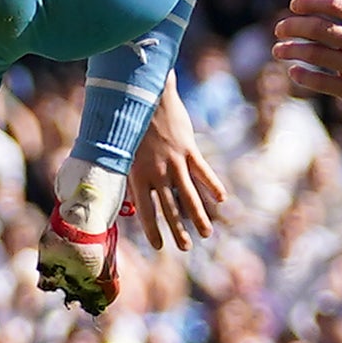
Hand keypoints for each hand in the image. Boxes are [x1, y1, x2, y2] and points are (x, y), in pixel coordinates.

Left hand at [124, 87, 225, 250]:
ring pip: (190, 195)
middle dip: (179, 230)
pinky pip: (203, 172)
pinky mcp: (189, 149)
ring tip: (206, 233)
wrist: (144, 94)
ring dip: (199, 217)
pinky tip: (220, 200)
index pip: (145, 211)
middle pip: (170, 208)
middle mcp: (157, 172)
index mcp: (137, 174)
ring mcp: (175, 161)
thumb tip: (127, 198)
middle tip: (186, 248)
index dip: (152, 230)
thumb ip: (126, 175)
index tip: (159, 245)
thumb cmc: (127, 123)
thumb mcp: (121, 151)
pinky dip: (212, 186)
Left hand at [274, 0, 341, 112]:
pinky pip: (323, 82)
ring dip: (291, 50)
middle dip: (293, 26)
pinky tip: (293, 71)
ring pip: (317, 55)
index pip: (336, 4)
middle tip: (279, 28)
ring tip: (278, 49)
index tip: (294, 6)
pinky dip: (304, 76)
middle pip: (320, 29)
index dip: (310, 1)